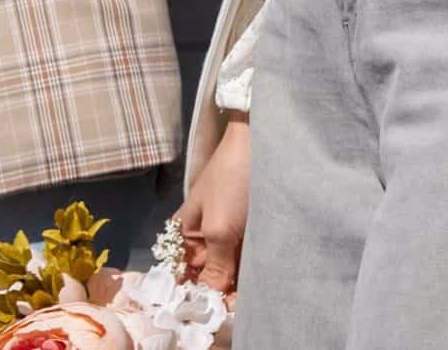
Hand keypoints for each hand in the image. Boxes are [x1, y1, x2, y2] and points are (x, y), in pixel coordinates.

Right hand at [177, 112, 251, 295]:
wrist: (264, 142)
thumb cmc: (232, 180)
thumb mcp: (220, 227)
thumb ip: (215, 264)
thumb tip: (210, 297)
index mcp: (187, 230)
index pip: (184, 270)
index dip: (194, 290)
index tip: (209, 306)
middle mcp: (206, 232)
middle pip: (208, 271)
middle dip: (218, 289)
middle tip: (232, 305)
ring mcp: (230, 230)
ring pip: (229, 265)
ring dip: (236, 282)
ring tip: (246, 296)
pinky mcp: (252, 228)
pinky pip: (247, 255)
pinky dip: (251, 269)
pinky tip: (258, 281)